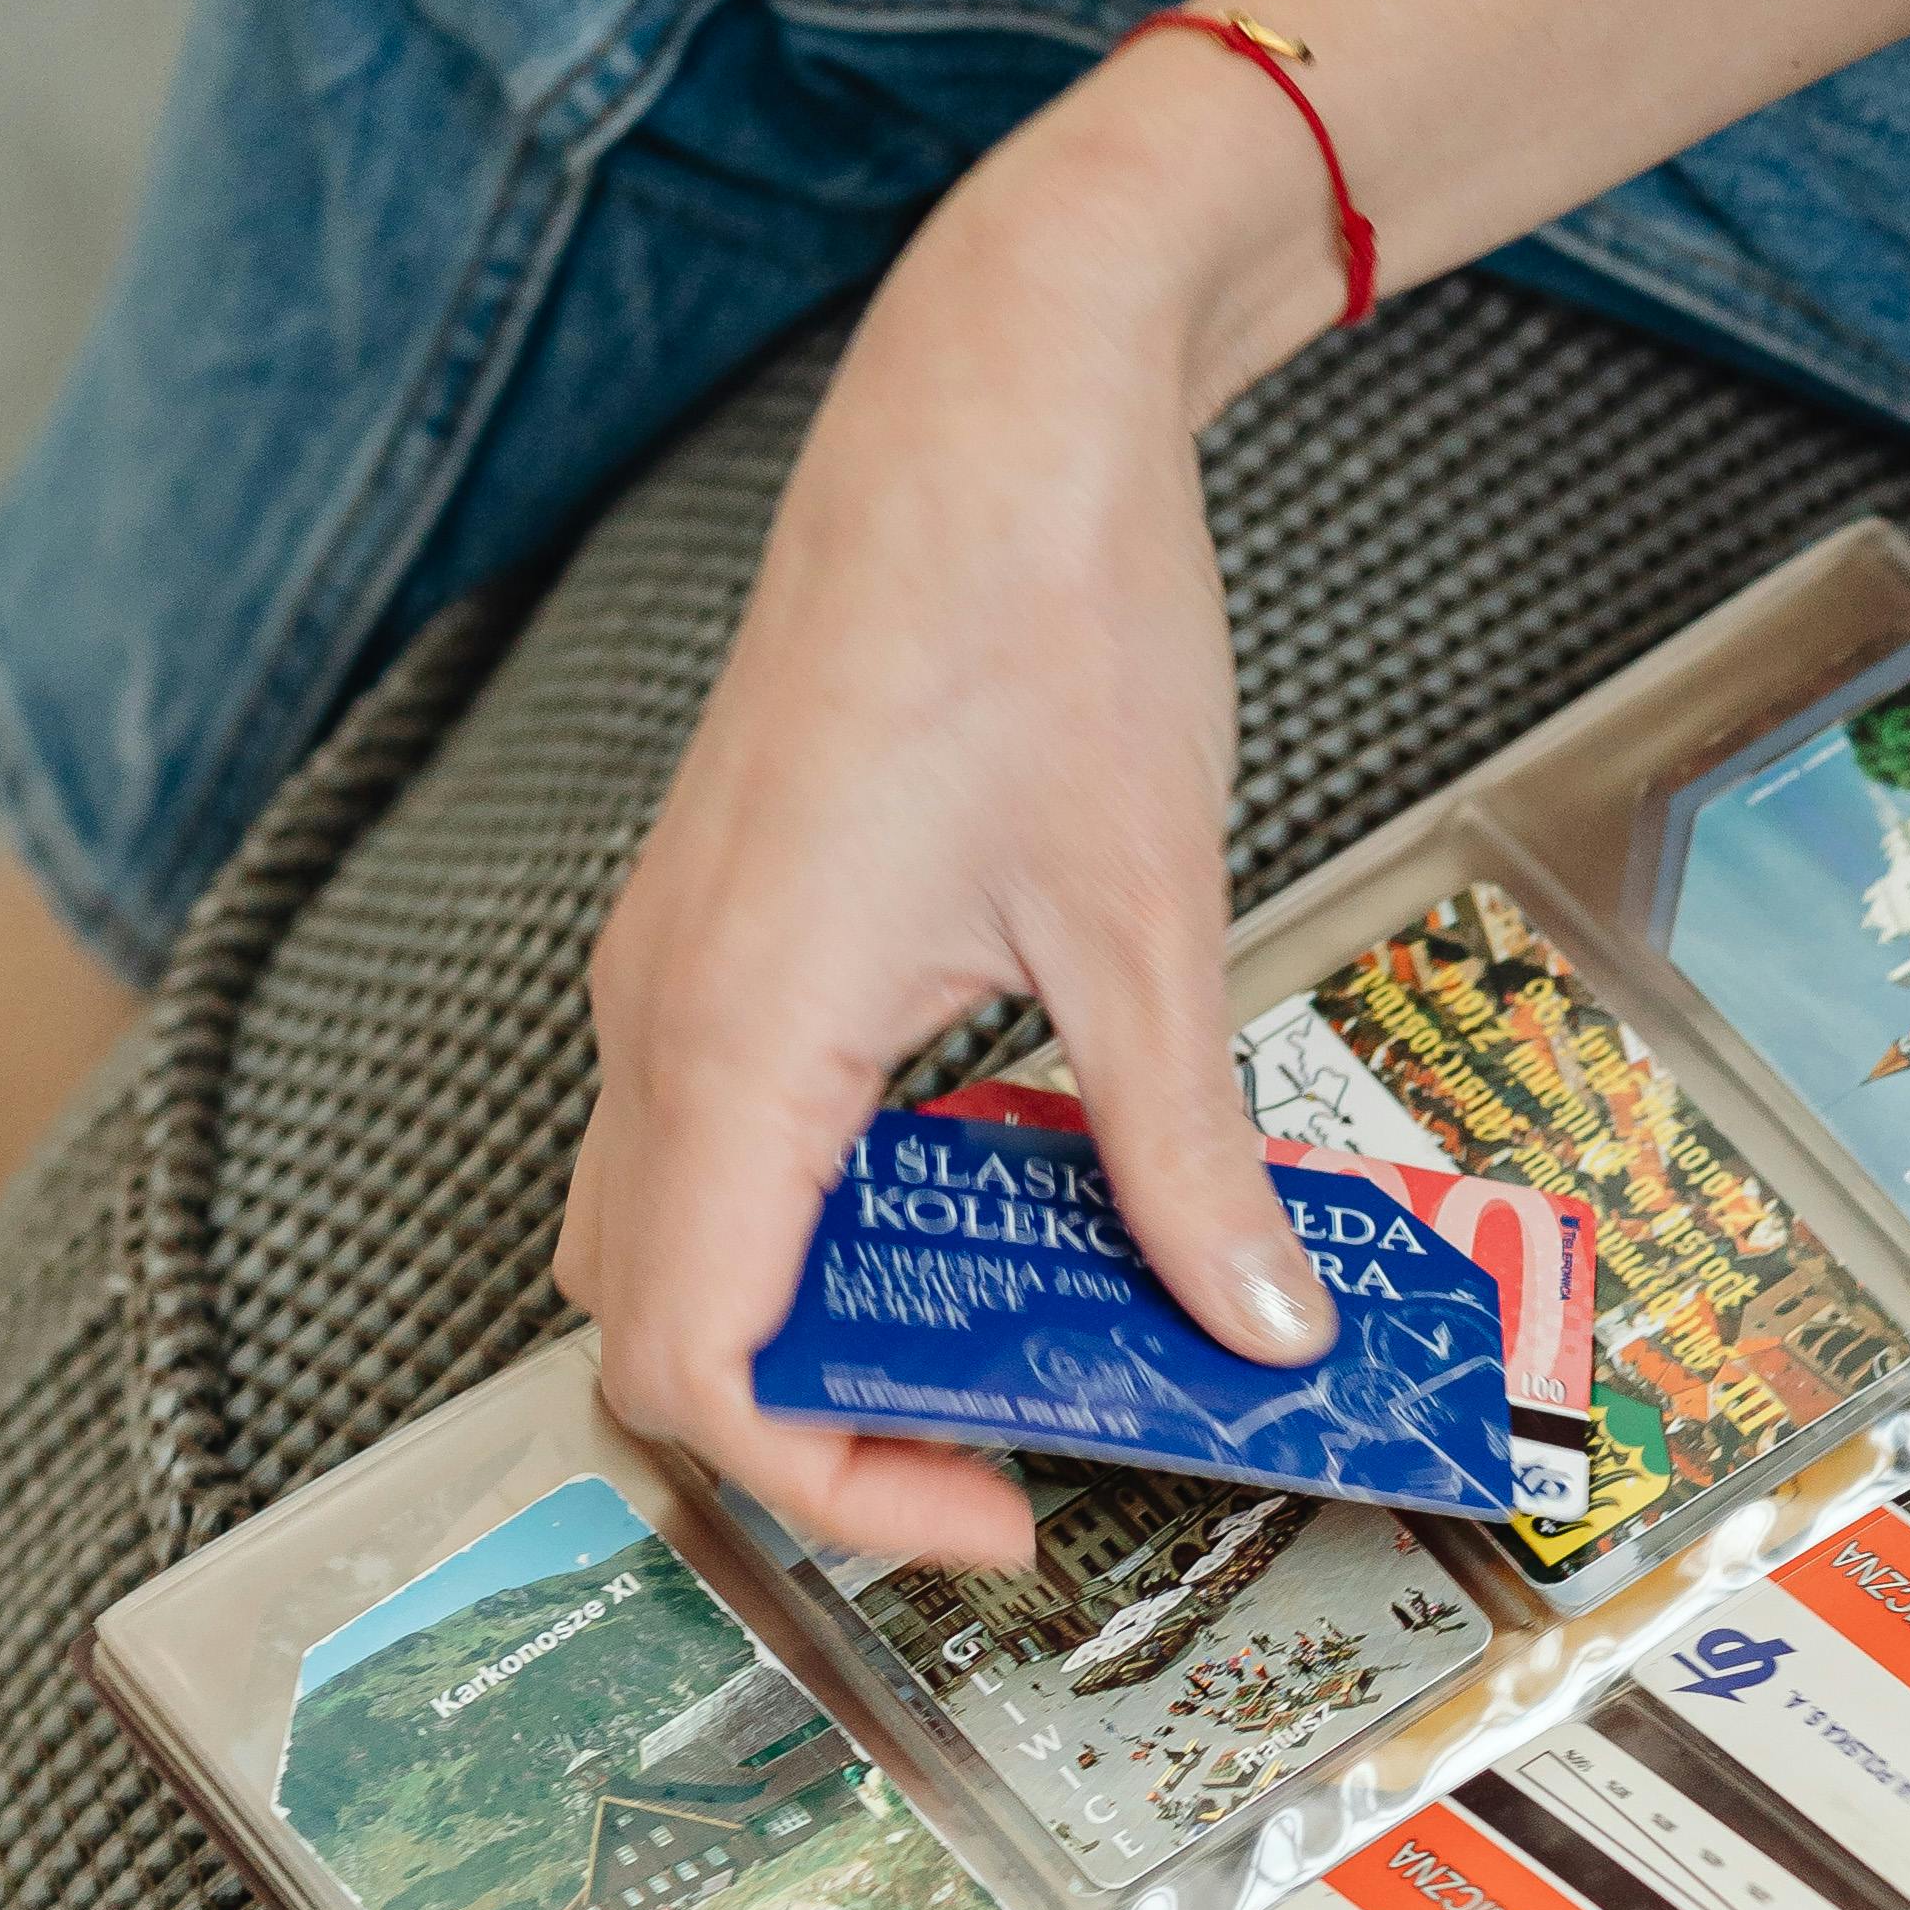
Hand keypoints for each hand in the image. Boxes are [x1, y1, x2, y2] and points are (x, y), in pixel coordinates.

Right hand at [558, 50, 1347, 1572]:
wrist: (993, 401)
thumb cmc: (1044, 610)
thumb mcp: (1150, 919)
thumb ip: (1181, 1154)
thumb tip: (1251, 1328)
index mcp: (735, 1031)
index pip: (693, 1359)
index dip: (830, 1483)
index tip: (992, 1508)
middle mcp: (663, 1013)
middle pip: (658, 1321)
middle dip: (820, 1428)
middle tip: (1007, 1455)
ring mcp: (678, 969)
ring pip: (680, 1233)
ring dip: (826, 1325)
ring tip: (1016, 1344)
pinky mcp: (725, 932)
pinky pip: (726, 1136)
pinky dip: (833, 1218)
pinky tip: (995, 1205)